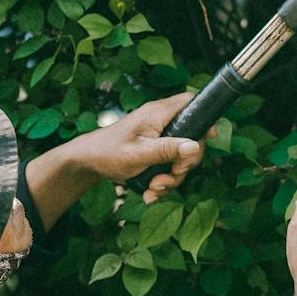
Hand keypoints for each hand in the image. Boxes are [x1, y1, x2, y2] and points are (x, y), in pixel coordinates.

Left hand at [71, 92, 211, 203]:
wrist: (87, 162)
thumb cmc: (108, 152)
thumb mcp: (139, 154)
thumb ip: (167, 149)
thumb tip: (195, 146)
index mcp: (158, 114)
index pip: (191, 102)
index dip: (204, 116)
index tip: (209, 138)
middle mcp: (161, 122)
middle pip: (191, 138)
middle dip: (184, 163)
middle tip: (171, 175)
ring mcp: (158, 136)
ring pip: (181, 156)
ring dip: (172, 177)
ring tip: (154, 188)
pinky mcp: (154, 150)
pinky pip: (169, 165)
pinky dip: (163, 180)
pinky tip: (150, 192)